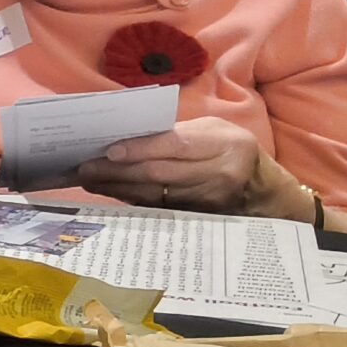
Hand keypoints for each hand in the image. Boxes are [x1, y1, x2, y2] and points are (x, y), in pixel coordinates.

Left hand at [76, 116, 275, 212]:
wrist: (261, 185)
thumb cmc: (229, 147)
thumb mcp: (213, 129)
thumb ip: (176, 132)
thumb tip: (129, 137)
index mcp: (225, 145)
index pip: (176, 146)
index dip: (141, 149)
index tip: (109, 151)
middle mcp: (219, 174)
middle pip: (159, 174)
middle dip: (117, 172)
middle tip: (85, 169)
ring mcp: (209, 200)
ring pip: (155, 195)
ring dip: (117, 188)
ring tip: (89, 180)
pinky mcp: (199, 216)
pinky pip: (158, 207)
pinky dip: (131, 199)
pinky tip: (110, 191)